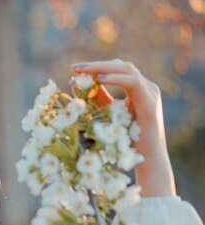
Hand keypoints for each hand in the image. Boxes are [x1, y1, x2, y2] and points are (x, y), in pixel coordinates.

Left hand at [71, 59, 175, 196]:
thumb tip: (76, 84)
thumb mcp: (107, 115)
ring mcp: (150, 94)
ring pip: (127, 70)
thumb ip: (96, 99)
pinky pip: (133, 83)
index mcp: (137, 90)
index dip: (95, 68)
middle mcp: (146, 88)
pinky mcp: (150, 104)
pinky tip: (99, 79)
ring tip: (83, 72)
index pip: (116, 70)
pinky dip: (115, 79)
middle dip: (96, 65)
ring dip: (102, 68)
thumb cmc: (126, 141)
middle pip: (121, 66)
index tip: (74, 70)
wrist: (146, 160)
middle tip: (74, 68)